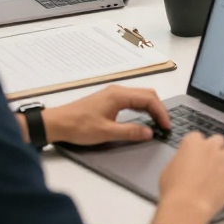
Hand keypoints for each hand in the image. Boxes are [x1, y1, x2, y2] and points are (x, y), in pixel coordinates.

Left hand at [41, 85, 170, 145]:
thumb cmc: (79, 126)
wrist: (57, 123)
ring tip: (157, 122)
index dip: (160, 113)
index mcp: (119, 95)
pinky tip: (142, 118)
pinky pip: (132, 100)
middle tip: (164, 125)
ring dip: (151, 108)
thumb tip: (149, 132)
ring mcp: (113, 94)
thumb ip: (130, 131)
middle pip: (147, 95)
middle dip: (159, 109)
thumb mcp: (106, 132)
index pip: (149, 99)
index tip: (166, 126)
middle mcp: (118, 91)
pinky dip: (142, 107)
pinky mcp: (108, 99)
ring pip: (140, 96)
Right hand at [158, 131, 223, 222]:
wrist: (185, 207)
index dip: (198, 147)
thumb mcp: (168, 171)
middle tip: (213, 162)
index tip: (198, 155)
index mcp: (192, 143)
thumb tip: (183, 163)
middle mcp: (210, 147)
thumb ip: (179, 161)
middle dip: (217, 149)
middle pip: (218, 140)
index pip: (198, 137)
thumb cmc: (173, 192)